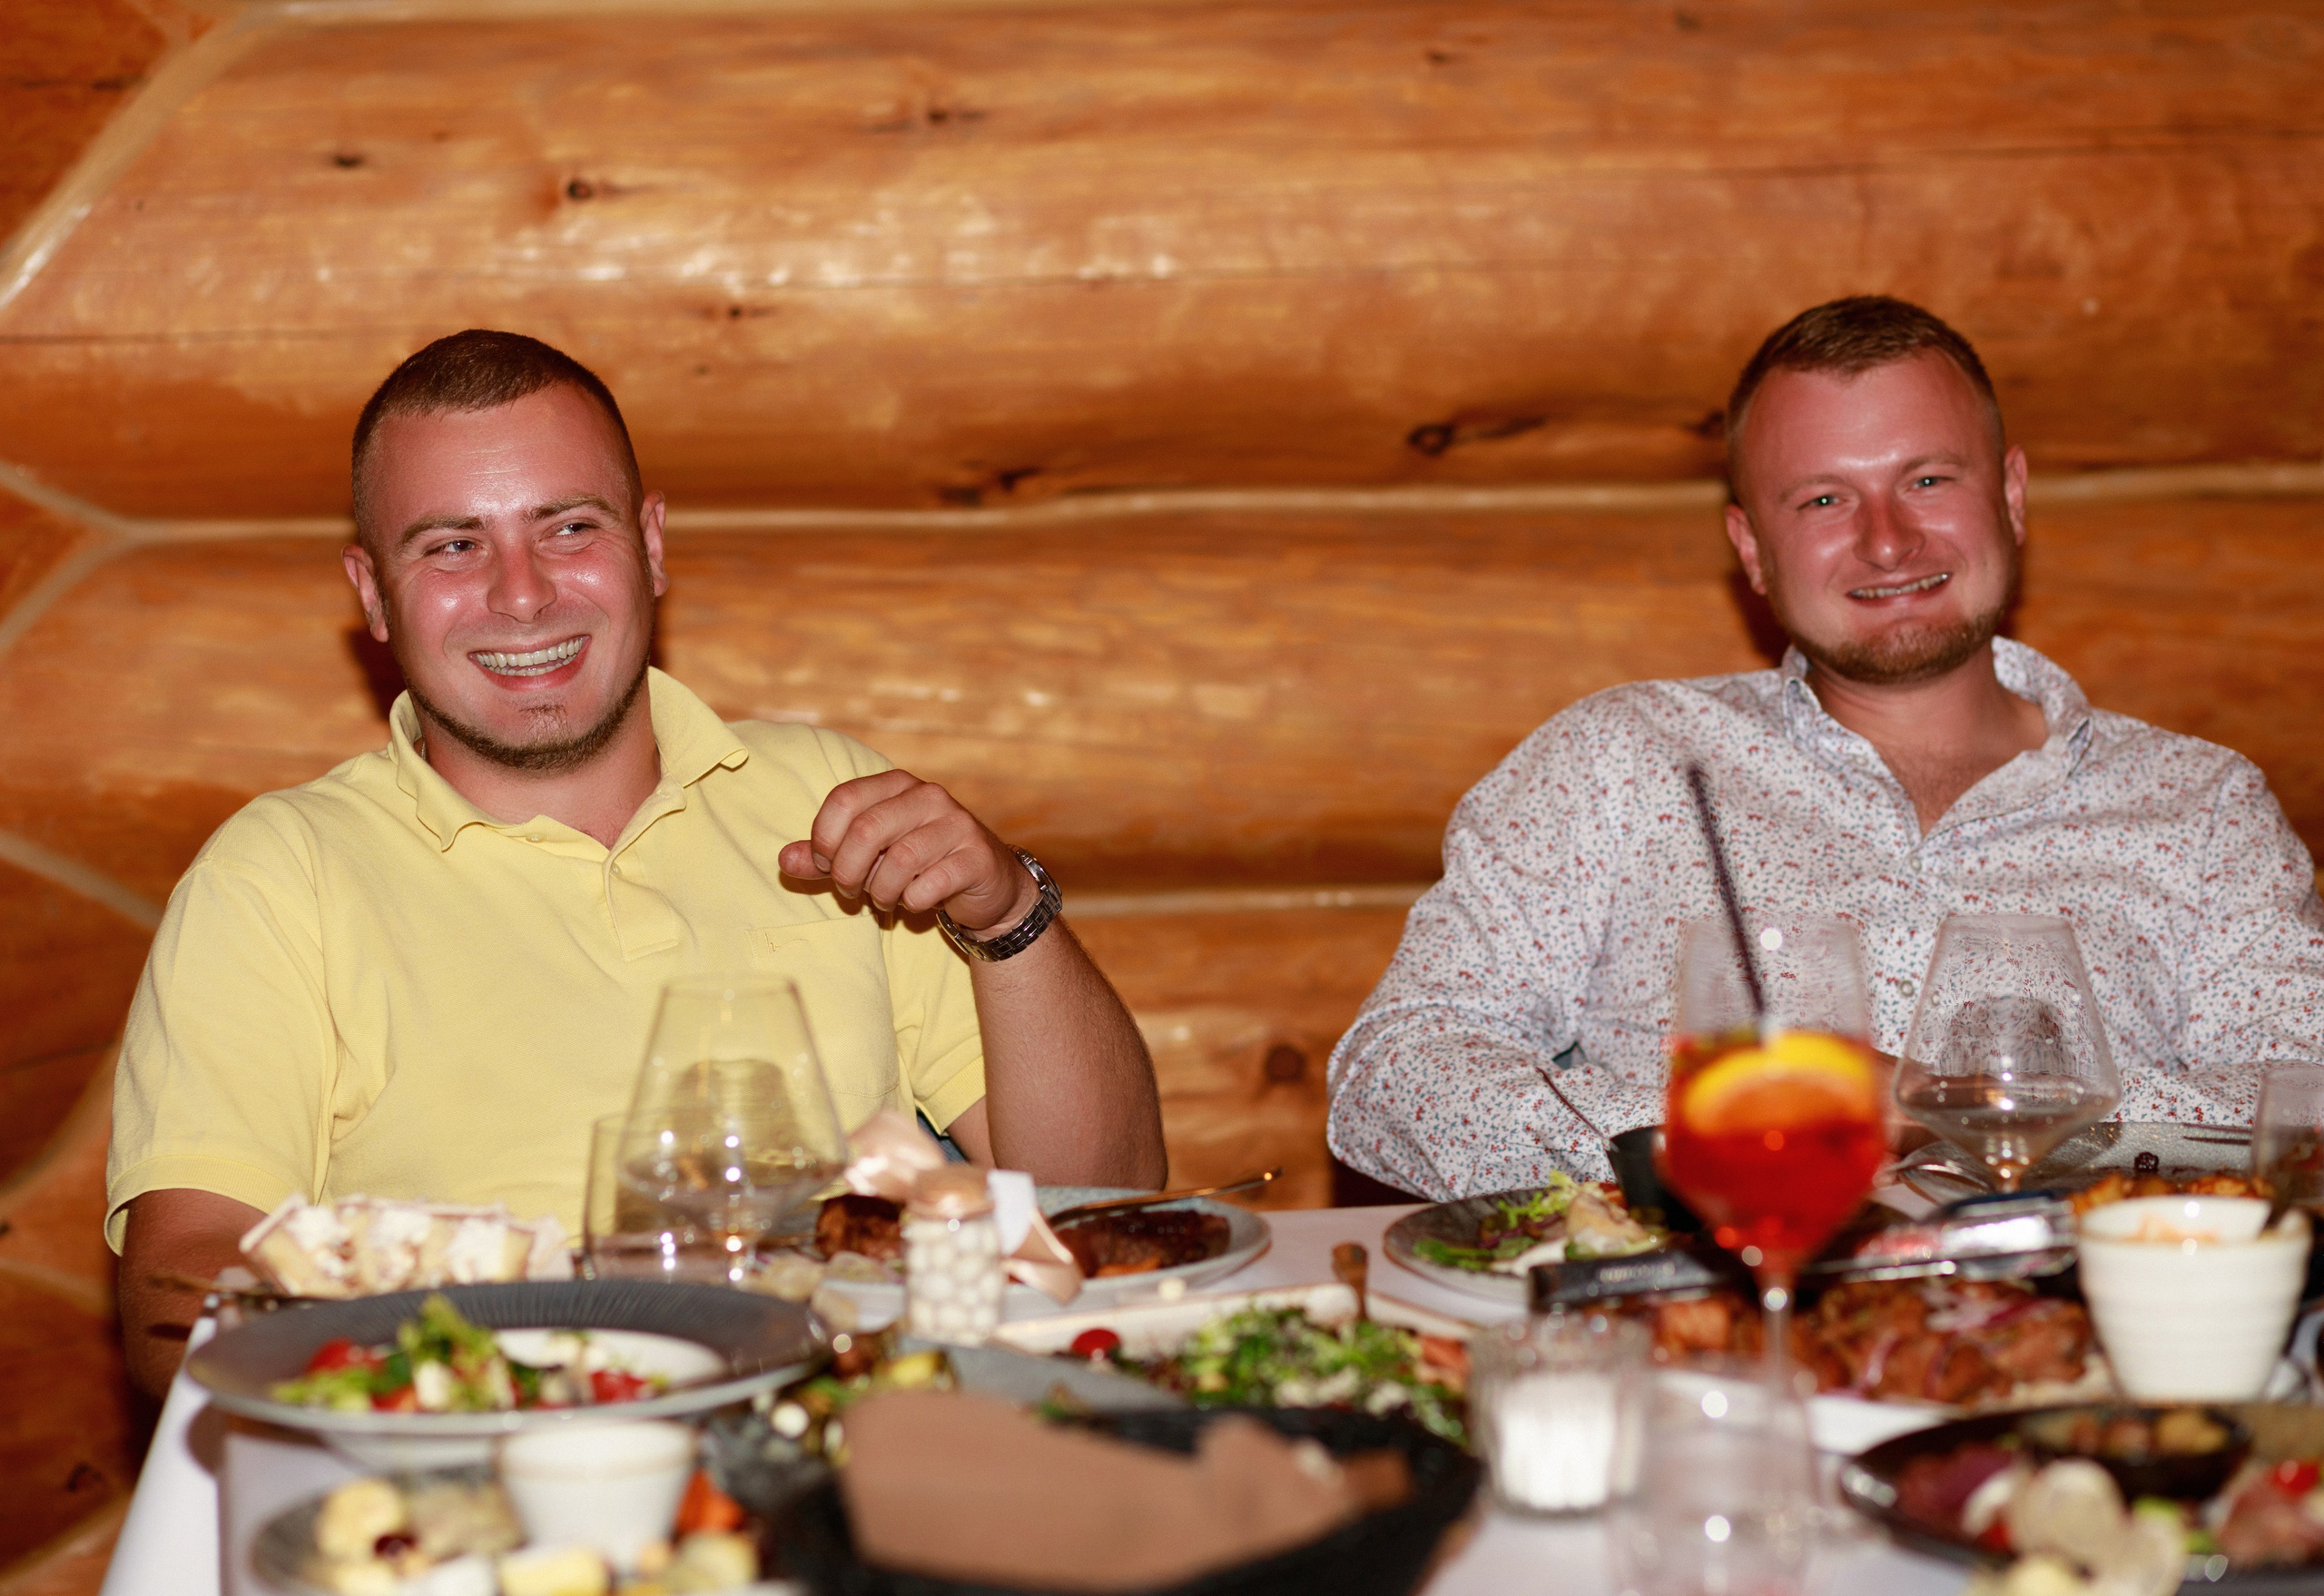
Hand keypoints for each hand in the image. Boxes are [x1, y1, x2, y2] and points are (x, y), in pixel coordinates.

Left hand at [778, 770, 1037, 933]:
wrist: (986, 887)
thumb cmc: (918, 867)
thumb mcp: (867, 859)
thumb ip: (825, 857)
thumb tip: (784, 860)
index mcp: (897, 784)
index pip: (844, 799)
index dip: (824, 838)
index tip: (826, 865)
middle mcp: (928, 796)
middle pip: (867, 830)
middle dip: (848, 872)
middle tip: (851, 892)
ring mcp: (956, 824)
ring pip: (899, 861)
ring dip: (881, 892)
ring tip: (884, 900)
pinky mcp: (976, 857)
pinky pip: (929, 885)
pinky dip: (912, 902)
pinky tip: (916, 902)